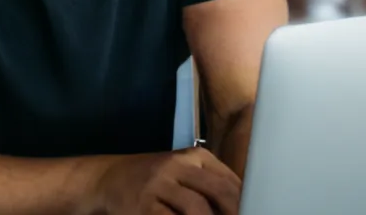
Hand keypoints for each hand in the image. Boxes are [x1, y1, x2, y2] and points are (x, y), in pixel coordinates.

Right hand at [93, 146, 241, 214]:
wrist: (108, 178)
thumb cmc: (154, 180)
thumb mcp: (183, 173)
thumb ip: (211, 185)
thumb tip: (245, 205)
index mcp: (195, 156)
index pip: (230, 181)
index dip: (247, 203)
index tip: (257, 211)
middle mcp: (178, 165)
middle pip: (219, 191)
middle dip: (234, 213)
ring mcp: (159, 183)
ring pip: (196, 207)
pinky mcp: (143, 204)